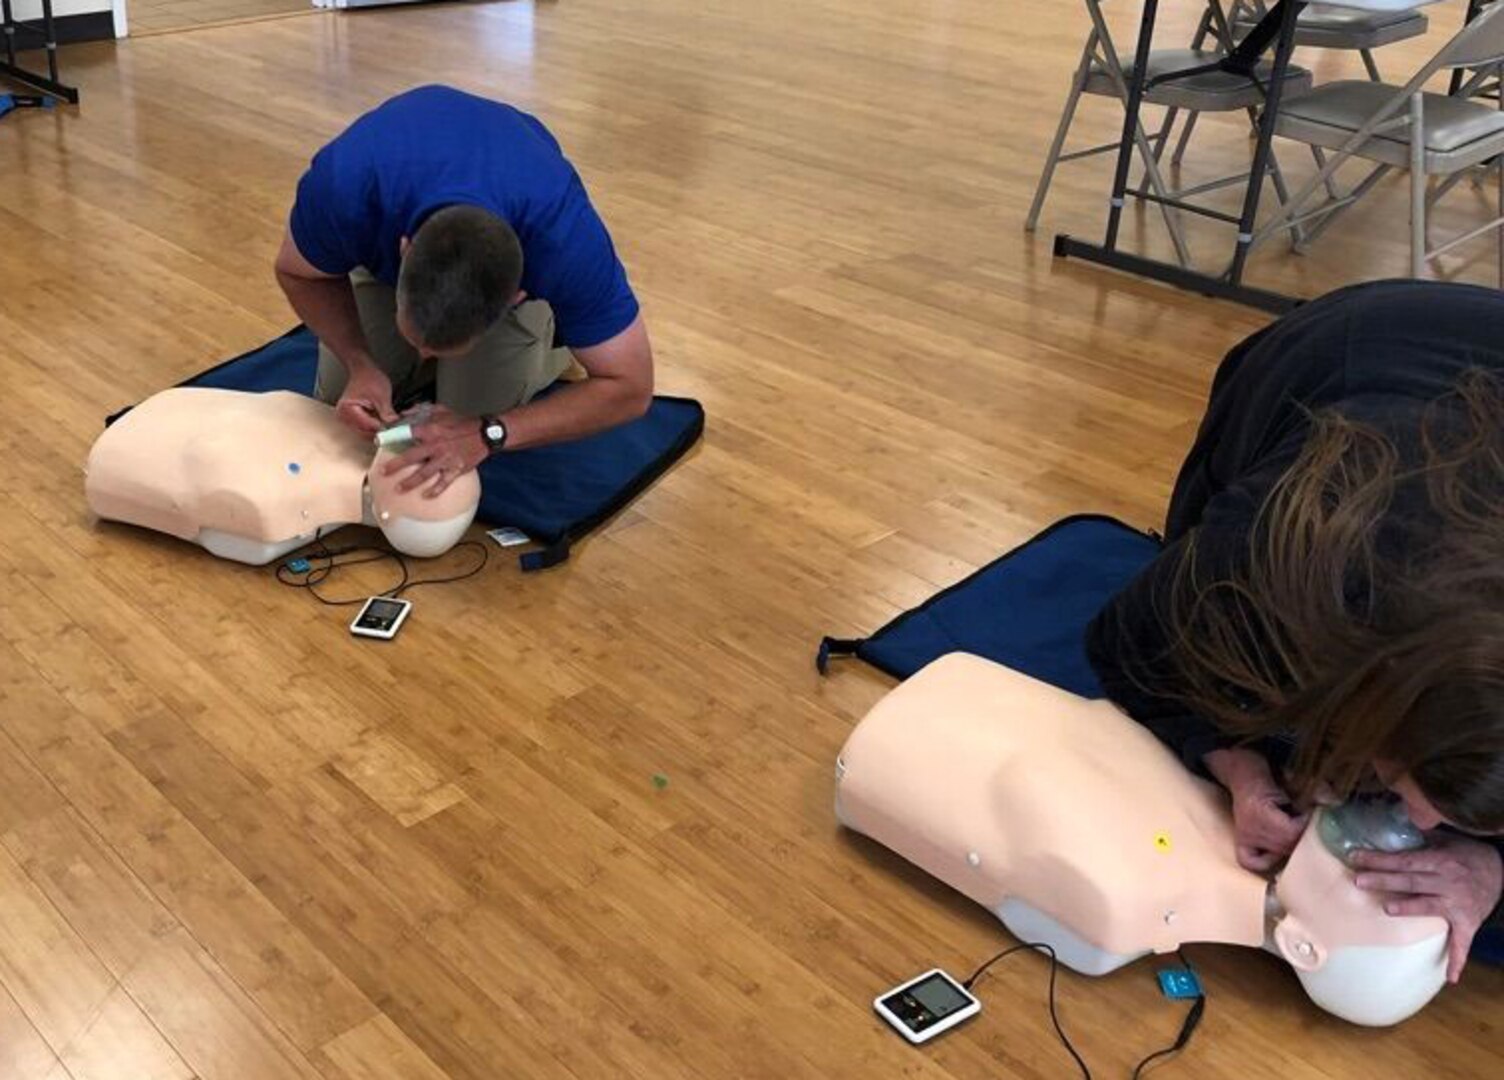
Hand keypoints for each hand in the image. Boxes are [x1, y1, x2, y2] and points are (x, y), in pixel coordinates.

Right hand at [336, 365, 395, 434]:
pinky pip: (365, 427)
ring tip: (387, 420)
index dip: (383, 428)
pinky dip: (374, 425)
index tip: (395, 430)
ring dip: (378, 428)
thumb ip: (387, 413)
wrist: (363, 370)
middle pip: (366, 432)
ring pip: (366, 431)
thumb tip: (394, 426)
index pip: (367, 426)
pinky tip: (381, 420)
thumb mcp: (382, 396)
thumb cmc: (369, 378)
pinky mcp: (352, 419)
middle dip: (380, 429)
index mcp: (347, 410)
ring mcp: (346, 419)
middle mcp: (343, 416)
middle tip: (393, 426)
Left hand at [384, 405, 487, 496]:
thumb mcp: (442, 411)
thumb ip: (421, 411)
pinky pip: (443, 482)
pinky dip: (435, 490)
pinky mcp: (456, 469)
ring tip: (399, 488)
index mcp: (431, 430)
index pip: (406, 433)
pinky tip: (426, 495)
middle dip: (395, 465)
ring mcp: (446, 459)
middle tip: (384, 471)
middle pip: (411, 457)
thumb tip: (404, 413)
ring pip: (424, 473)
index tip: (379, 441)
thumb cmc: (463, 423)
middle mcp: (436, 446)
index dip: (391, 436)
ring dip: (410, 482)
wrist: (485, 434)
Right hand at [1204, 747, 1309, 871]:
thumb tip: (1333, 800)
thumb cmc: (1266, 770)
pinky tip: (1276, 849)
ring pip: (1276, 853)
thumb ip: (1312, 789)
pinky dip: (1266, 860)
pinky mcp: (1240, 840)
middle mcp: (1249, 828)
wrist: (1240, 769)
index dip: (1306, 824)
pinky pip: (1251, 861)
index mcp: (1258, 811)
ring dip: (1291, 844)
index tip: (1311, 811)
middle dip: (1302, 835)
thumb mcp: (1291, 776)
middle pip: (1285, 846)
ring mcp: (1243, 836)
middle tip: (1307, 821)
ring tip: (1295, 828)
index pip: (1290, 832)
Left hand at [1353, 835, 1503, 982]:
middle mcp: (1448, 881)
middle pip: (1410, 880)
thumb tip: (1386, 830)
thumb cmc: (1465, 855)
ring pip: (1429, 905)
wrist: (1501, 873)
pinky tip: (1450, 977)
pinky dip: (1458, 959)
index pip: (1403, 859)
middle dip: (1383, 879)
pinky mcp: (1468, 922)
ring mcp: (1458, 903)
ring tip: (1387, 908)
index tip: (1355, 857)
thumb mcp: (1445, 842)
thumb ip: (1419, 840)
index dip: (1379, 858)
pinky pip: (1463, 942)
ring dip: (1408, 907)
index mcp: (1439, 859)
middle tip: (1358, 880)